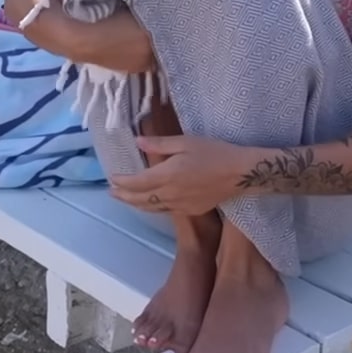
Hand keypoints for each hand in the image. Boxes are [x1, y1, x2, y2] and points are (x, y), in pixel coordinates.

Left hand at [109, 135, 250, 216]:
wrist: (239, 174)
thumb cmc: (214, 152)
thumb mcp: (186, 141)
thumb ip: (159, 144)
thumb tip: (138, 142)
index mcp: (168, 174)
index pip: (137, 182)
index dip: (122, 182)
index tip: (112, 178)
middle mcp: (171, 193)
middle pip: (140, 199)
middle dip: (123, 196)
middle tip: (111, 192)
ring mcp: (181, 204)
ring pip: (151, 208)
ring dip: (136, 204)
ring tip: (126, 199)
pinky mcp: (191, 210)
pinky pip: (165, 211)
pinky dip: (152, 208)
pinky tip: (151, 204)